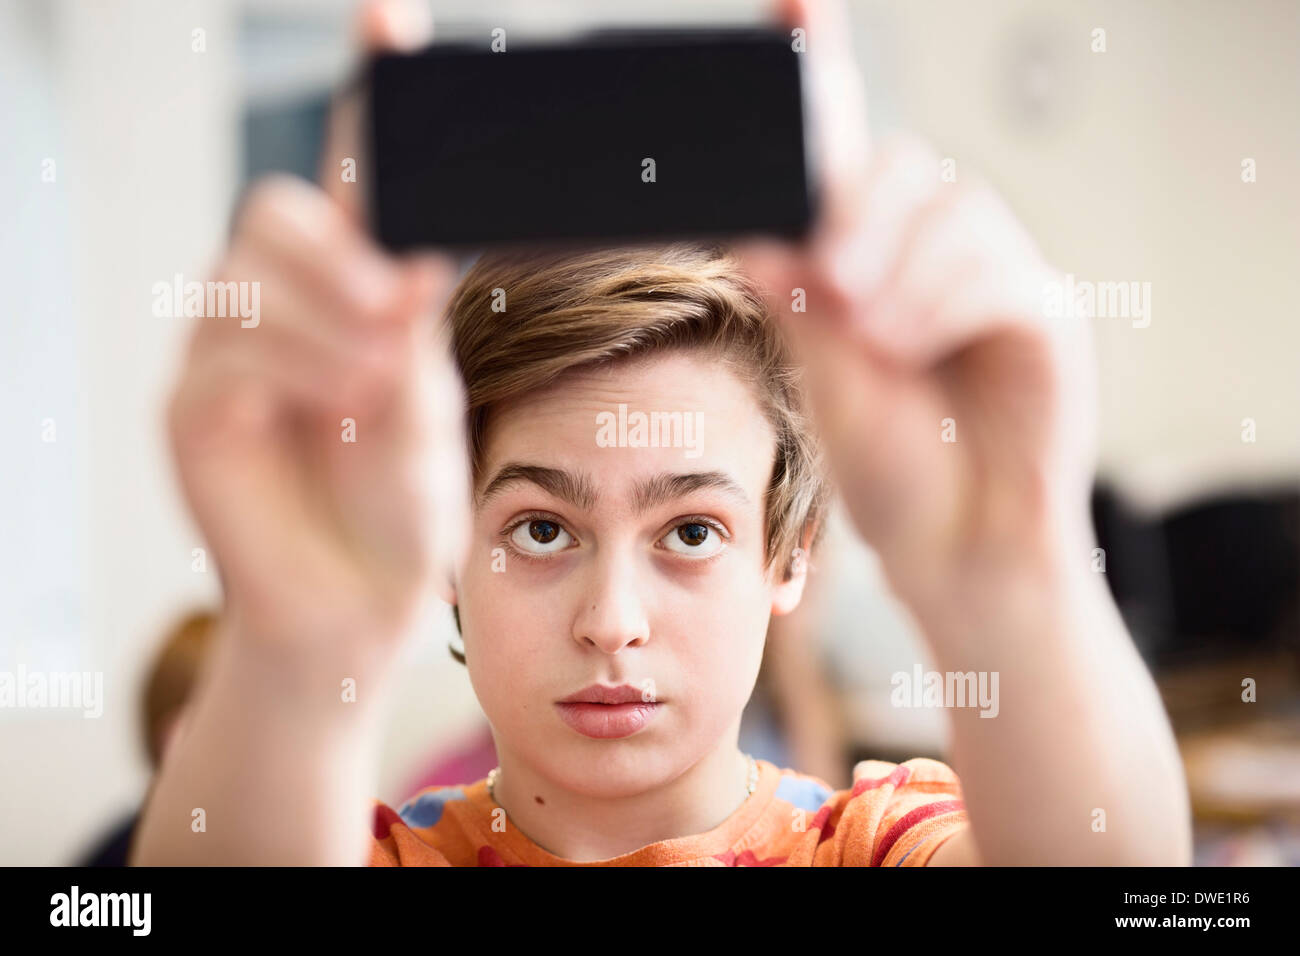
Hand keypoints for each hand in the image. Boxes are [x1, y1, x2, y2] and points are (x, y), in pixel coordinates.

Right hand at [167, 0, 468, 678]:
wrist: (356, 608)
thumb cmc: (402, 512)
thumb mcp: (429, 413)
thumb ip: (413, 339)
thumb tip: (404, 268)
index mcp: (358, 291)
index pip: (356, 177)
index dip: (370, 95)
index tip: (388, 18)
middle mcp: (288, 306)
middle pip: (280, 210)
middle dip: (339, 253)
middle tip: (399, 308)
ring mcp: (229, 350)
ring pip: (250, 275)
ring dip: (326, 322)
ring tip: (376, 384)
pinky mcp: (194, 405)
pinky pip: (228, 349)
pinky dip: (294, 368)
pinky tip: (339, 404)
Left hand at [734, 0, 1096, 605]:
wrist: (954, 550)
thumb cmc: (887, 467)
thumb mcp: (820, 375)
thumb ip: (797, 299)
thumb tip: (757, 232)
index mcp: (866, 256)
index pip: (843, 152)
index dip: (822, 71)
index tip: (791, 7)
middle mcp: (929, 252)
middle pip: (901, 169)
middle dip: (858, 217)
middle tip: (827, 284)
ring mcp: (992, 274)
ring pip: (953, 215)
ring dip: (901, 272)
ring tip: (870, 339)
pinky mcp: (1044, 310)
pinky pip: (999, 270)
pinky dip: (945, 303)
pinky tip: (911, 347)